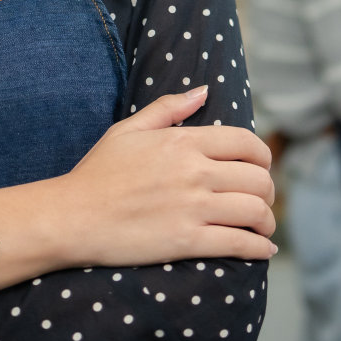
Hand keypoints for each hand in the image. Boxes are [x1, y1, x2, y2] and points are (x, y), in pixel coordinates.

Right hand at [53, 86, 276, 266]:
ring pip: (255, 211)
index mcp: (183, 142)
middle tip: (263, 199)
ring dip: (267, 220)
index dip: (263, 156)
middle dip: (268, 190)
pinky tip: (264, 250)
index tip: (261, 167)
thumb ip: (169, 108)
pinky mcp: (187, 241)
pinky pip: (239, 243)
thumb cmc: (97, 173)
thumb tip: (204, 91)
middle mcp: (195, 172)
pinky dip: (259, 248)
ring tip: (263, 226)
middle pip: (258, 179)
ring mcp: (192, 208)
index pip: (246, 143)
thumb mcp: (128, 129)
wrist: (72, 216)